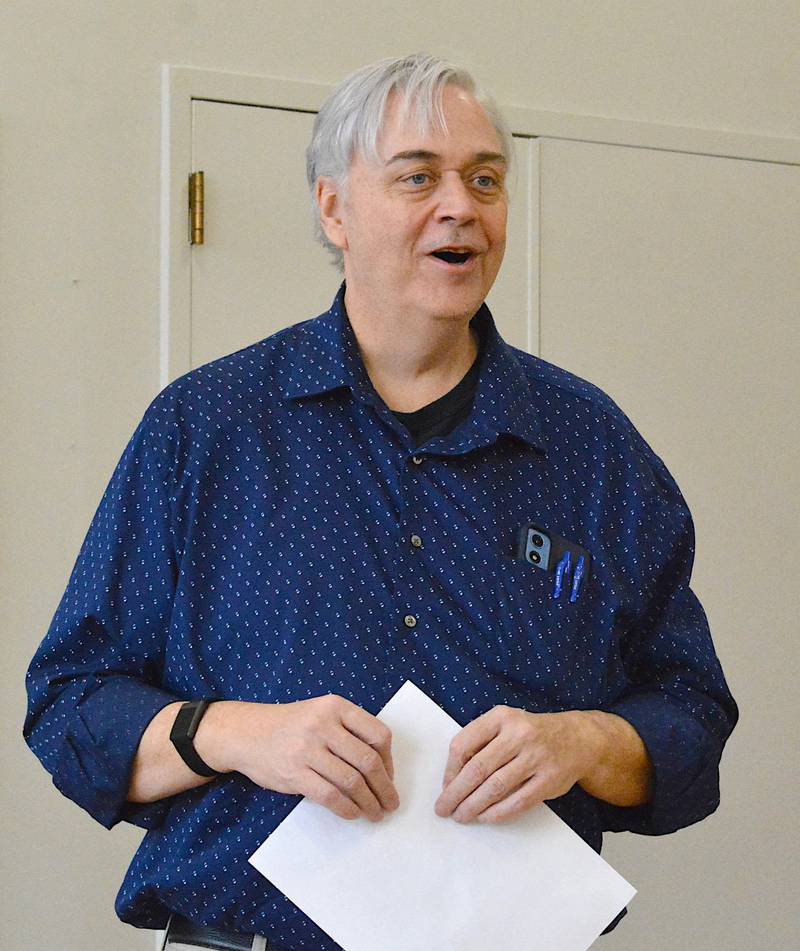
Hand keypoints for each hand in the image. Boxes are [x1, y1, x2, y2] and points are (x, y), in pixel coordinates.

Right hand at [197, 695, 399, 821]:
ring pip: (351, 781)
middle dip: (384, 787)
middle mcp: (323, 725)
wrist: (245, 733)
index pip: (378, 734)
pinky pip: (330, 796)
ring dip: (369, 803)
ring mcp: (308, 749)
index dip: (389, 760)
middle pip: (367, 761)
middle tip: (390, 803)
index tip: (389, 776)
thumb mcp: (320, 712)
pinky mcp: (294, 773)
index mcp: (335, 707)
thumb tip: (380, 766)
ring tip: (375, 813)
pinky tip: (352, 813)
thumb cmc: (290, 726)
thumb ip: (348, 730)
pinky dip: (347, 809)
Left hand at [434, 706, 600, 823]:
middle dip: (456, 793)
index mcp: (501, 717)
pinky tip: (485, 817)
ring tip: (461, 816)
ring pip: (495, 788)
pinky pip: (517, 802)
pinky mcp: (549, 780)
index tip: (445, 786)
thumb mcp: (505, 723)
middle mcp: (518, 734)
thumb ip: (481, 741)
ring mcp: (536, 757)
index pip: (464, 743)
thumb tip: (453, 776)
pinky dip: (497, 813)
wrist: (578, 738)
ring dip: (473, 806)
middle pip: (477, 769)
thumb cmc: (531, 733)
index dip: (450, 769)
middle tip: (443, 808)